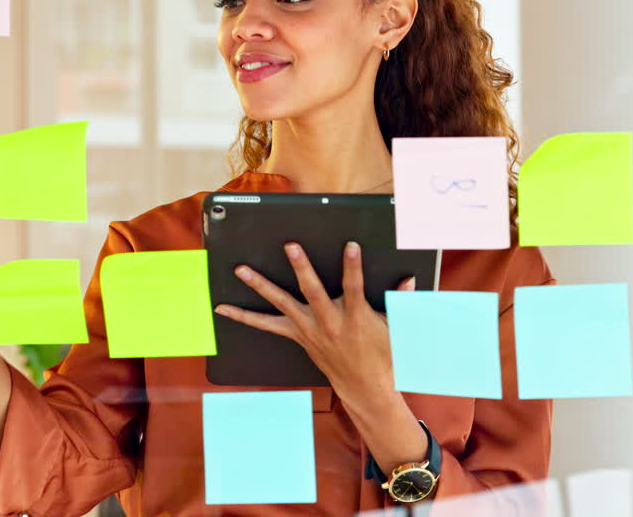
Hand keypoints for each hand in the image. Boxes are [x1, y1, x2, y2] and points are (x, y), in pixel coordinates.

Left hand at [213, 241, 415, 406]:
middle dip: (301, 268)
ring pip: (281, 304)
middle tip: (290, 247)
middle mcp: (328, 322)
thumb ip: (401, 301)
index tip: (351, 246)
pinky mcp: (297, 335)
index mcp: (355, 317)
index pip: (354, 286)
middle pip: (312, 291)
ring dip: (260, 286)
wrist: (365, 386)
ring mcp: (309, 329)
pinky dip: (243, 316)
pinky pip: (266, 325)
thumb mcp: (396, 328)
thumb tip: (410, 279)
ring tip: (242, 270)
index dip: (352, 266)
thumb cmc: (382, 354)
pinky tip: (223, 309)